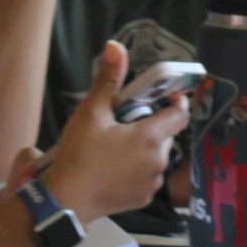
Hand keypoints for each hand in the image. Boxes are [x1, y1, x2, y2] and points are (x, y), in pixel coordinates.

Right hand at [43, 43, 190, 219]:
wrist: (66, 200)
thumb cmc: (79, 154)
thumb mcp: (91, 113)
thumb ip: (108, 79)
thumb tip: (115, 46)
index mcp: (151, 137)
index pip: (181, 114)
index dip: (176, 102)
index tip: (165, 96)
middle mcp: (158, 161)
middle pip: (166, 135)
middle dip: (151, 126)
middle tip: (125, 123)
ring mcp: (152, 183)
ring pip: (156, 157)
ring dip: (144, 149)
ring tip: (116, 147)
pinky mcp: (143, 199)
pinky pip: (147, 178)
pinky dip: (137, 170)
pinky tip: (114, 169)